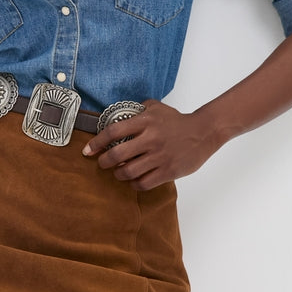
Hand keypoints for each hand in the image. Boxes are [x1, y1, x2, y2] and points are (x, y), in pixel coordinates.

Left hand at [82, 99, 219, 190]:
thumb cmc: (177, 120)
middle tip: (101, 163)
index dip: (97, 142)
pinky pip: (144, 183)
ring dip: (118, 174)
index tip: (87, 150)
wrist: (204, 132)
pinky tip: (133, 180)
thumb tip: (118, 115)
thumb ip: (138, 110)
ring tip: (118, 172)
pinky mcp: (168, 171)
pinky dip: (134, 183)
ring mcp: (160, 157)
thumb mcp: (156, 108)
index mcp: (146, 122)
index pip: (114, 132)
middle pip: (118, 154)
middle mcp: (151, 139)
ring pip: (129, 171)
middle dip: (104, 162)